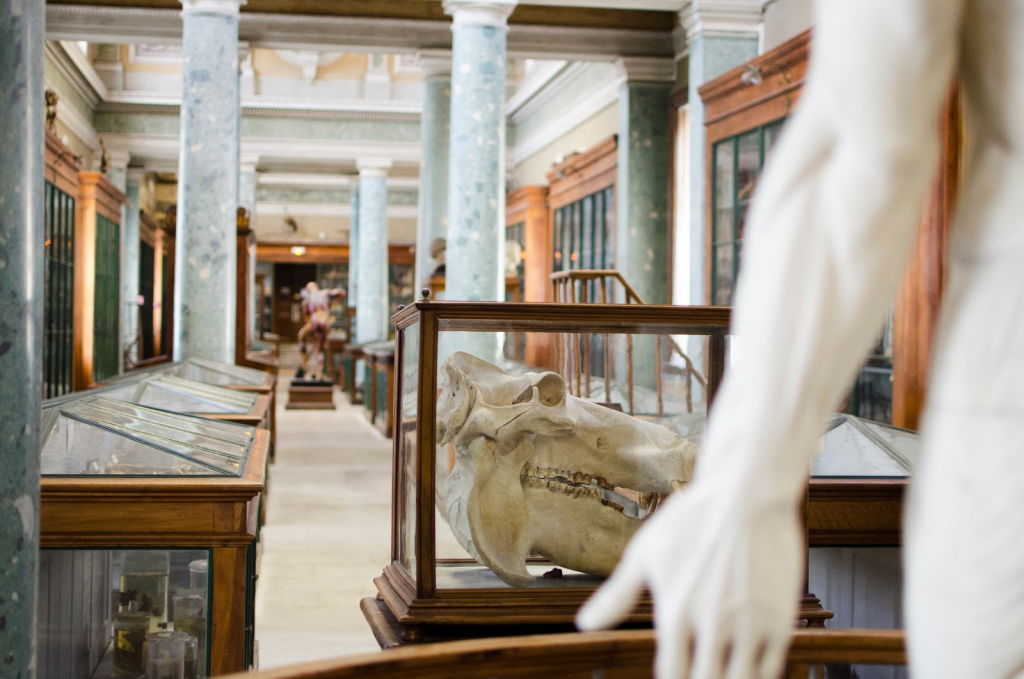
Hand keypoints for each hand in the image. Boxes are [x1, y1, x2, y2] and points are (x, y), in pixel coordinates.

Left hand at [577, 484, 803, 678]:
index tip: (678, 676)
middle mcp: (711, 624)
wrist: (747, 494)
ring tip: (722, 670)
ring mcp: (748, 623)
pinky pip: (770, 668)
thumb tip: (585, 624)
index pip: (672, 676)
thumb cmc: (692, 520)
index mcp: (674, 613)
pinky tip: (748, 665)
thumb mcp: (646, 553)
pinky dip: (758, 673)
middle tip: (701, 672)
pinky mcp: (779, 619)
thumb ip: (617, 595)